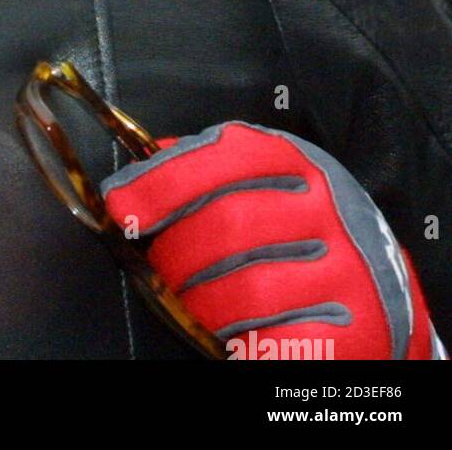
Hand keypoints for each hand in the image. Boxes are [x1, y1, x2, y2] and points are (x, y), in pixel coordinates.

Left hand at [102, 122, 439, 359]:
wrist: (378, 285)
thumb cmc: (300, 228)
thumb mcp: (263, 180)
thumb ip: (206, 169)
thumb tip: (138, 172)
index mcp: (297, 162)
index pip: (223, 157)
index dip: (163, 181)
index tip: (120, 206)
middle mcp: (327, 207)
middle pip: (226, 225)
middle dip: (176, 253)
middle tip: (161, 270)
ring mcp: (347, 267)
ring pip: (247, 289)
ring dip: (204, 304)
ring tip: (197, 306)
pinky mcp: (357, 325)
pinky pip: (278, 338)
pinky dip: (243, 342)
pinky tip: (234, 337)